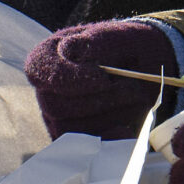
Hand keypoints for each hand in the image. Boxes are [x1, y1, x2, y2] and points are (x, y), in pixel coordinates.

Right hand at [23, 20, 182, 139]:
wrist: (143, 66)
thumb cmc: (123, 48)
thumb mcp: (111, 38)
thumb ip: (92, 42)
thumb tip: (68, 49)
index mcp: (48, 57)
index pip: (39, 70)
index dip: (69, 77)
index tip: (102, 76)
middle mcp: (47, 90)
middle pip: (55, 106)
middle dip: (97, 100)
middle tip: (129, 88)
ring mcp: (59, 116)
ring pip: (71, 129)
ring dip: (108, 115)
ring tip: (135, 97)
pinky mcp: (77, 136)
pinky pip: (85, 146)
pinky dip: (108, 138)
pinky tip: (127, 127)